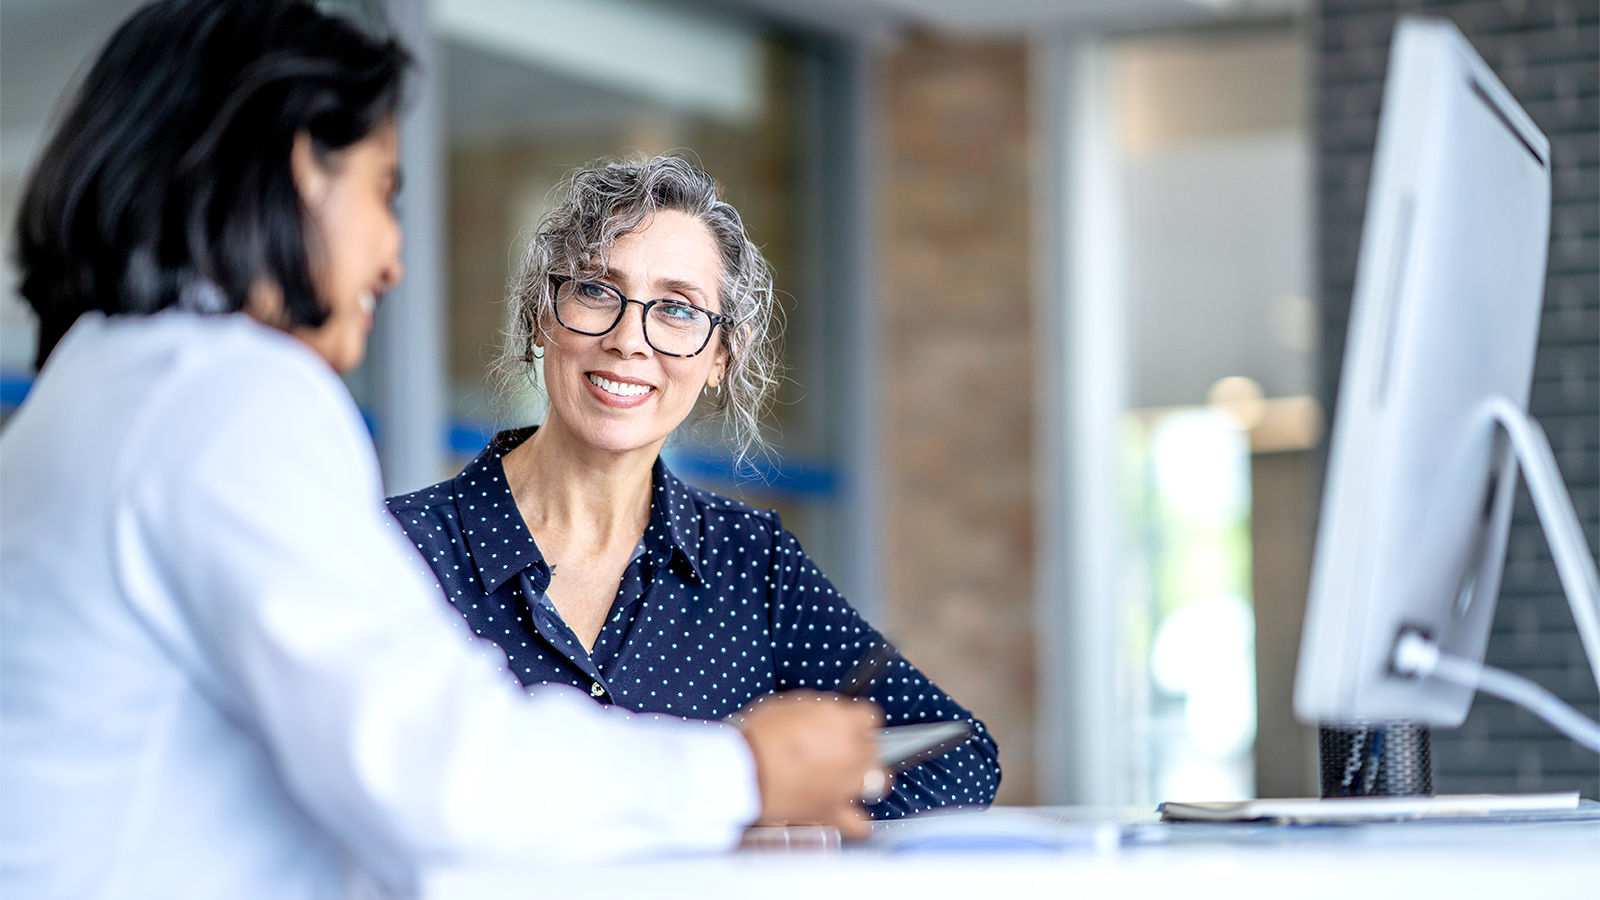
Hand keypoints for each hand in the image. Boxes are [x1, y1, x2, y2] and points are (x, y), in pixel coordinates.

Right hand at [734, 690, 883, 838]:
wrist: (742, 771)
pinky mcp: (832, 812)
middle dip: (857, 745)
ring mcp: (845, 785)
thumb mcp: (791, 706)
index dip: (856, 720)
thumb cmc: (760, 736)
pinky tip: (851, 815)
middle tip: (835, 748)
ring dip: (866, 778)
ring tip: (850, 777)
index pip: (870, 717)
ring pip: (878, 781)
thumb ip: (820, 711)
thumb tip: (829, 714)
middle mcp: (853, 753)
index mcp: (844, 723)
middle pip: (873, 747)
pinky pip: (860, 824)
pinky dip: (857, 822)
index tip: (847, 724)